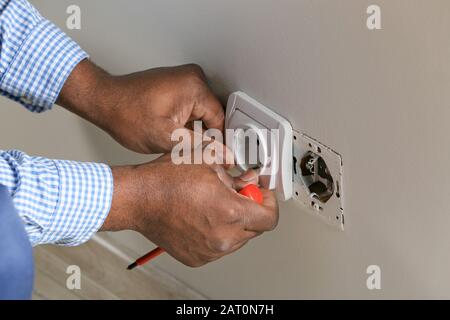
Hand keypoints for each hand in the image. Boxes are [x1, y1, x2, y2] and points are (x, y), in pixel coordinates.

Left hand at [57, 60, 223, 153]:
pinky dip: (187, 122)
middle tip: (192, 152)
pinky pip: (192, 107)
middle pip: (213, 115)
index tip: (217, 158)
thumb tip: (224, 154)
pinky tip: (174, 132)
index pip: (221, 120)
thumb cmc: (126, 114)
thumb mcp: (167, 139)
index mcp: (194, 87)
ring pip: (202, 113)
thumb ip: (200, 147)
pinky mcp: (177, 83)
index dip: (219, 143)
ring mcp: (185, 78)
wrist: (104, 101)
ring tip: (178, 142)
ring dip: (196, 130)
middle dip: (206, 136)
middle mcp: (193, 78)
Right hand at [103, 155, 278, 266]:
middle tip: (237, 193)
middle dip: (252, 209)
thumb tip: (250, 179)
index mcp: (230, 212)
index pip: (270, 217)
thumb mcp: (208, 163)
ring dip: (235, 222)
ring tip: (214, 204)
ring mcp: (210, 251)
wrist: (138, 200)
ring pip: (238, 239)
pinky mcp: (198, 257)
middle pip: (256, 228)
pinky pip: (219, 246)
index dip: (270, 203)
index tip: (263, 194)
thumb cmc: (166, 180)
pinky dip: (218, 233)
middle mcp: (223, 237)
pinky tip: (203, 216)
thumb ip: (237, 173)